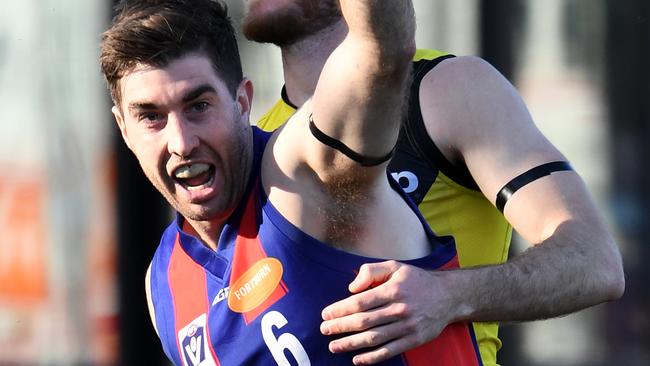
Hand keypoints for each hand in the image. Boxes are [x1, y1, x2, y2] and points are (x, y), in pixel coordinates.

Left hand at [320, 260, 454, 364]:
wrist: (449, 296)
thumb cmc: (417, 280)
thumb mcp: (395, 266)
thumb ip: (371, 272)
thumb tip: (351, 287)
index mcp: (393, 290)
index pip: (360, 302)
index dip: (340, 309)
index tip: (326, 314)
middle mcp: (400, 309)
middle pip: (363, 322)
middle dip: (340, 327)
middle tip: (324, 330)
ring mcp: (408, 326)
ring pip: (373, 338)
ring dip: (350, 344)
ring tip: (333, 346)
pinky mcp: (414, 340)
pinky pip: (389, 351)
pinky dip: (371, 358)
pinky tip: (356, 359)